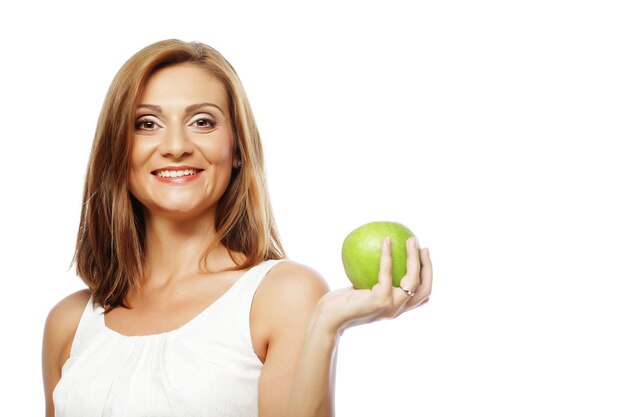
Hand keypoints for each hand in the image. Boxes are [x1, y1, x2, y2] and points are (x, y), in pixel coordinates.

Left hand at [315, 237, 431, 335]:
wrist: (328, 318)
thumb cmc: (341, 303)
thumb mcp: (361, 290)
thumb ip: (372, 280)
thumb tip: (376, 255)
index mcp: (396, 308)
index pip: (421, 296)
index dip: (428, 276)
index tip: (424, 255)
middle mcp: (397, 309)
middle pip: (425, 289)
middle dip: (428, 266)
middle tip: (422, 246)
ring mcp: (391, 306)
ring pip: (413, 279)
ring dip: (414, 257)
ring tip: (410, 240)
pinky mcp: (380, 300)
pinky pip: (387, 271)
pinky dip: (388, 254)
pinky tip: (386, 240)